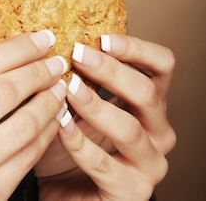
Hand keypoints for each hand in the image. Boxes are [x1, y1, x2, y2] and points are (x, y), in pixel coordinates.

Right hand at [0, 30, 67, 200]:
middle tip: (57, 60)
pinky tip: (53, 117)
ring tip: (59, 86)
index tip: (41, 38)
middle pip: (4, 92)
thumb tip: (11, 56)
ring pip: (23, 124)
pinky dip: (46, 132)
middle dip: (38, 70)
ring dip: (48, 100)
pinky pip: (27, 157)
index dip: (17, 48)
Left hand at [36, 34, 175, 200]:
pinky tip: (61, 125)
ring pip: (130, 129)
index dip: (136, 48)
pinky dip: (79, 142)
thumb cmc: (71, 140)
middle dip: (111, 71)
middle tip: (78, 54)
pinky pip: (104, 165)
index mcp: (150, 102)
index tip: (102, 38)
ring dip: (96, 106)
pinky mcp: (130, 192)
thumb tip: (61, 37)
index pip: (161, 65)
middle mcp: (158, 131)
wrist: (62, 190)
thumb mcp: (77, 99)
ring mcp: (149, 164)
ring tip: (68, 89)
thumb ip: (79, 74)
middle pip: (147, 93)